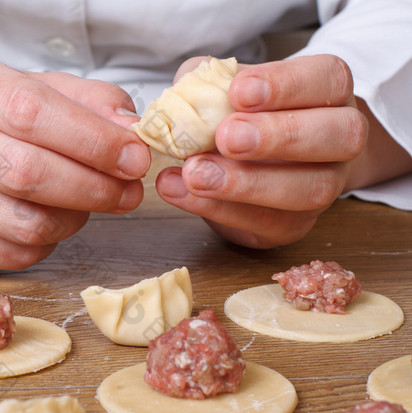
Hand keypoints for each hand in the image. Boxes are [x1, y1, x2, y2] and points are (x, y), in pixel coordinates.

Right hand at [0, 58, 148, 268]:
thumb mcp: (39, 89)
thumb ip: (90, 102)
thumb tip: (131, 131)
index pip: (32, 113)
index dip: (93, 140)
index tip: (134, 158)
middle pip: (28, 175)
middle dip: (95, 189)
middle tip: (129, 192)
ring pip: (25, 225)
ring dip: (74, 220)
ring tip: (88, 204)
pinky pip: (12, 256)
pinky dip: (47, 244)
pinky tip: (51, 221)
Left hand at [155, 54, 371, 247]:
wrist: (248, 165)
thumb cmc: (241, 115)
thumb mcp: (219, 87)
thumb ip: (206, 83)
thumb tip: (186, 95)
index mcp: (328, 92)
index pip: (329, 79)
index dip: (286, 84)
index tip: (239, 91)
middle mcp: (340, 138)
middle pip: (340, 135)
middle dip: (279, 136)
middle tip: (227, 137)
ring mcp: (324, 185)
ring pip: (310, 189)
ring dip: (247, 183)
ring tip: (194, 174)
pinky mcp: (295, 224)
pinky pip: (267, 222)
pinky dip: (218, 208)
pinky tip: (180, 191)